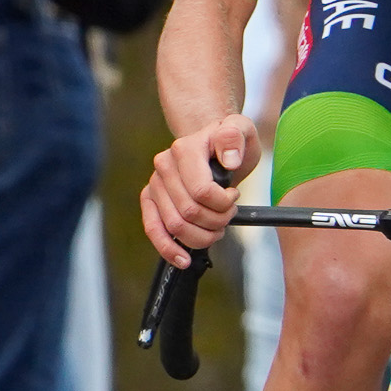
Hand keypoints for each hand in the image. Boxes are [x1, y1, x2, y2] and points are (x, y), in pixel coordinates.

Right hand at [141, 114, 259, 268]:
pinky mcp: (149, 200)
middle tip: (229, 215)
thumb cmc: (228, 141)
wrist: (210, 145)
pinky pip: (153, 229)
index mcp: (184, 149)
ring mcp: (154, 184)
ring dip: (202, 236)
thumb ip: (235, 137)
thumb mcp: (241, 130)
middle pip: (190, 212)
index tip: (234, 197)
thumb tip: (230, 160)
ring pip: (176, 225)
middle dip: (217, 221)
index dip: (223, 204)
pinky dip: (168, 248)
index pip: (201, 191)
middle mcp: (163, 166)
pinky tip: (183, 260)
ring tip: (217, 229)